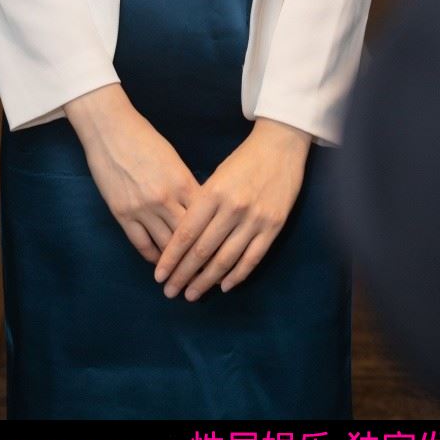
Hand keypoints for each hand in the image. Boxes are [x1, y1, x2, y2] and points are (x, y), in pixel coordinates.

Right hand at [65, 84, 199, 262]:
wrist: (110, 130)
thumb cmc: (144, 139)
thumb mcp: (173, 159)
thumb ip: (186, 184)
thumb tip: (199, 208)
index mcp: (182, 181)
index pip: (205, 218)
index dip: (215, 238)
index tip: (223, 253)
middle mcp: (165, 198)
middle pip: (188, 237)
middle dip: (199, 259)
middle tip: (209, 276)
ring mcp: (142, 208)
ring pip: (166, 246)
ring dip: (177, 264)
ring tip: (186, 278)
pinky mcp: (122, 214)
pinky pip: (141, 244)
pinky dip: (153, 257)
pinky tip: (161, 264)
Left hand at [152, 117, 309, 300]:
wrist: (280, 145)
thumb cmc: (243, 159)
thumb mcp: (216, 176)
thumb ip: (202, 205)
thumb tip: (184, 238)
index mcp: (213, 193)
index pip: (186, 233)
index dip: (171, 258)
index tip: (159, 275)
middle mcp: (232, 208)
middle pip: (203, 250)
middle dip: (184, 274)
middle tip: (171, 292)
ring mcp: (255, 219)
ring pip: (226, 259)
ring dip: (207, 281)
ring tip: (192, 294)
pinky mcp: (273, 226)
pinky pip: (252, 258)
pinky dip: (237, 275)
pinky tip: (223, 286)